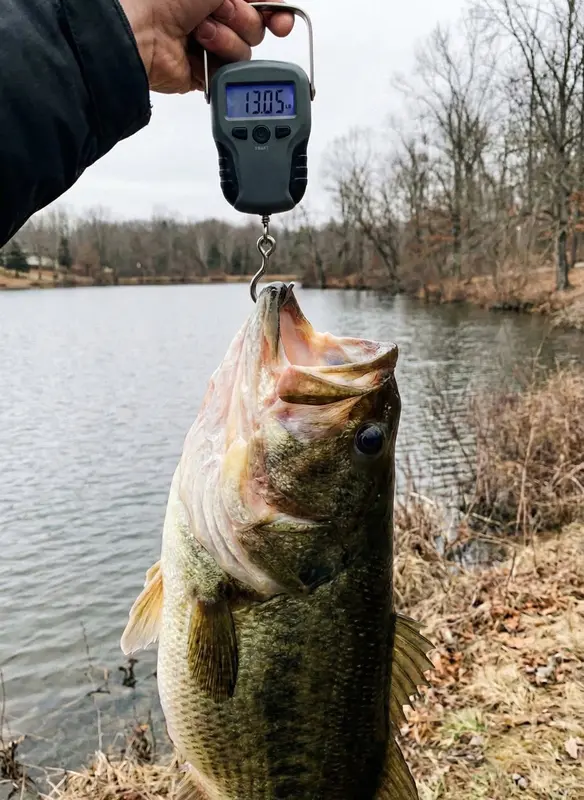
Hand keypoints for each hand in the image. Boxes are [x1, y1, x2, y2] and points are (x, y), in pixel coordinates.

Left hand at [119, 0, 294, 93]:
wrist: (142, 31)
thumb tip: (271, 2)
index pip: (261, 4)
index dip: (276, 11)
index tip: (281, 21)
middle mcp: (214, 16)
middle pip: (256, 28)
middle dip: (242, 20)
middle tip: (217, 13)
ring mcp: (210, 45)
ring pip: (245, 52)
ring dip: (226, 40)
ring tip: (199, 33)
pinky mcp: (205, 73)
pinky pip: (230, 74)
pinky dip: (218, 62)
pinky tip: (199, 52)